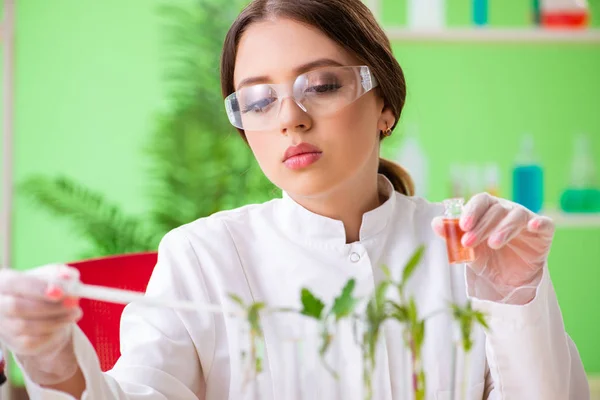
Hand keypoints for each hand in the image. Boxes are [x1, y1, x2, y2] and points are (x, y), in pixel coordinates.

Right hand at [0, 264, 81, 384]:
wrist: (44, 314)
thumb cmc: (47, 290)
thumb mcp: (56, 276)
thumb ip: (62, 273)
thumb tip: (67, 276)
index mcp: (4, 282)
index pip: (15, 284)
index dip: (38, 288)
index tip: (61, 292)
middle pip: (17, 307)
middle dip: (49, 306)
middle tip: (74, 303)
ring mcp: (4, 326)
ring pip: (27, 326)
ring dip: (56, 320)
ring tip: (75, 313)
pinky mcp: (16, 344)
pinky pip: (33, 341)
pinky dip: (53, 332)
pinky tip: (64, 323)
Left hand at [433, 193, 554, 303]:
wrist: (509, 279)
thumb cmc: (487, 257)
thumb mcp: (467, 250)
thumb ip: (452, 235)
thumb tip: (435, 222)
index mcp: (488, 209)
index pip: (480, 201)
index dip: (472, 211)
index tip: (463, 226)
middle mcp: (507, 210)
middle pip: (495, 210)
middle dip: (481, 226)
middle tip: (469, 242)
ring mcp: (526, 219)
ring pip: (516, 216)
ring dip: (503, 229)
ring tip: (493, 244)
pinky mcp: (543, 232)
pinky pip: (545, 223)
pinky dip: (540, 223)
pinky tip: (533, 226)